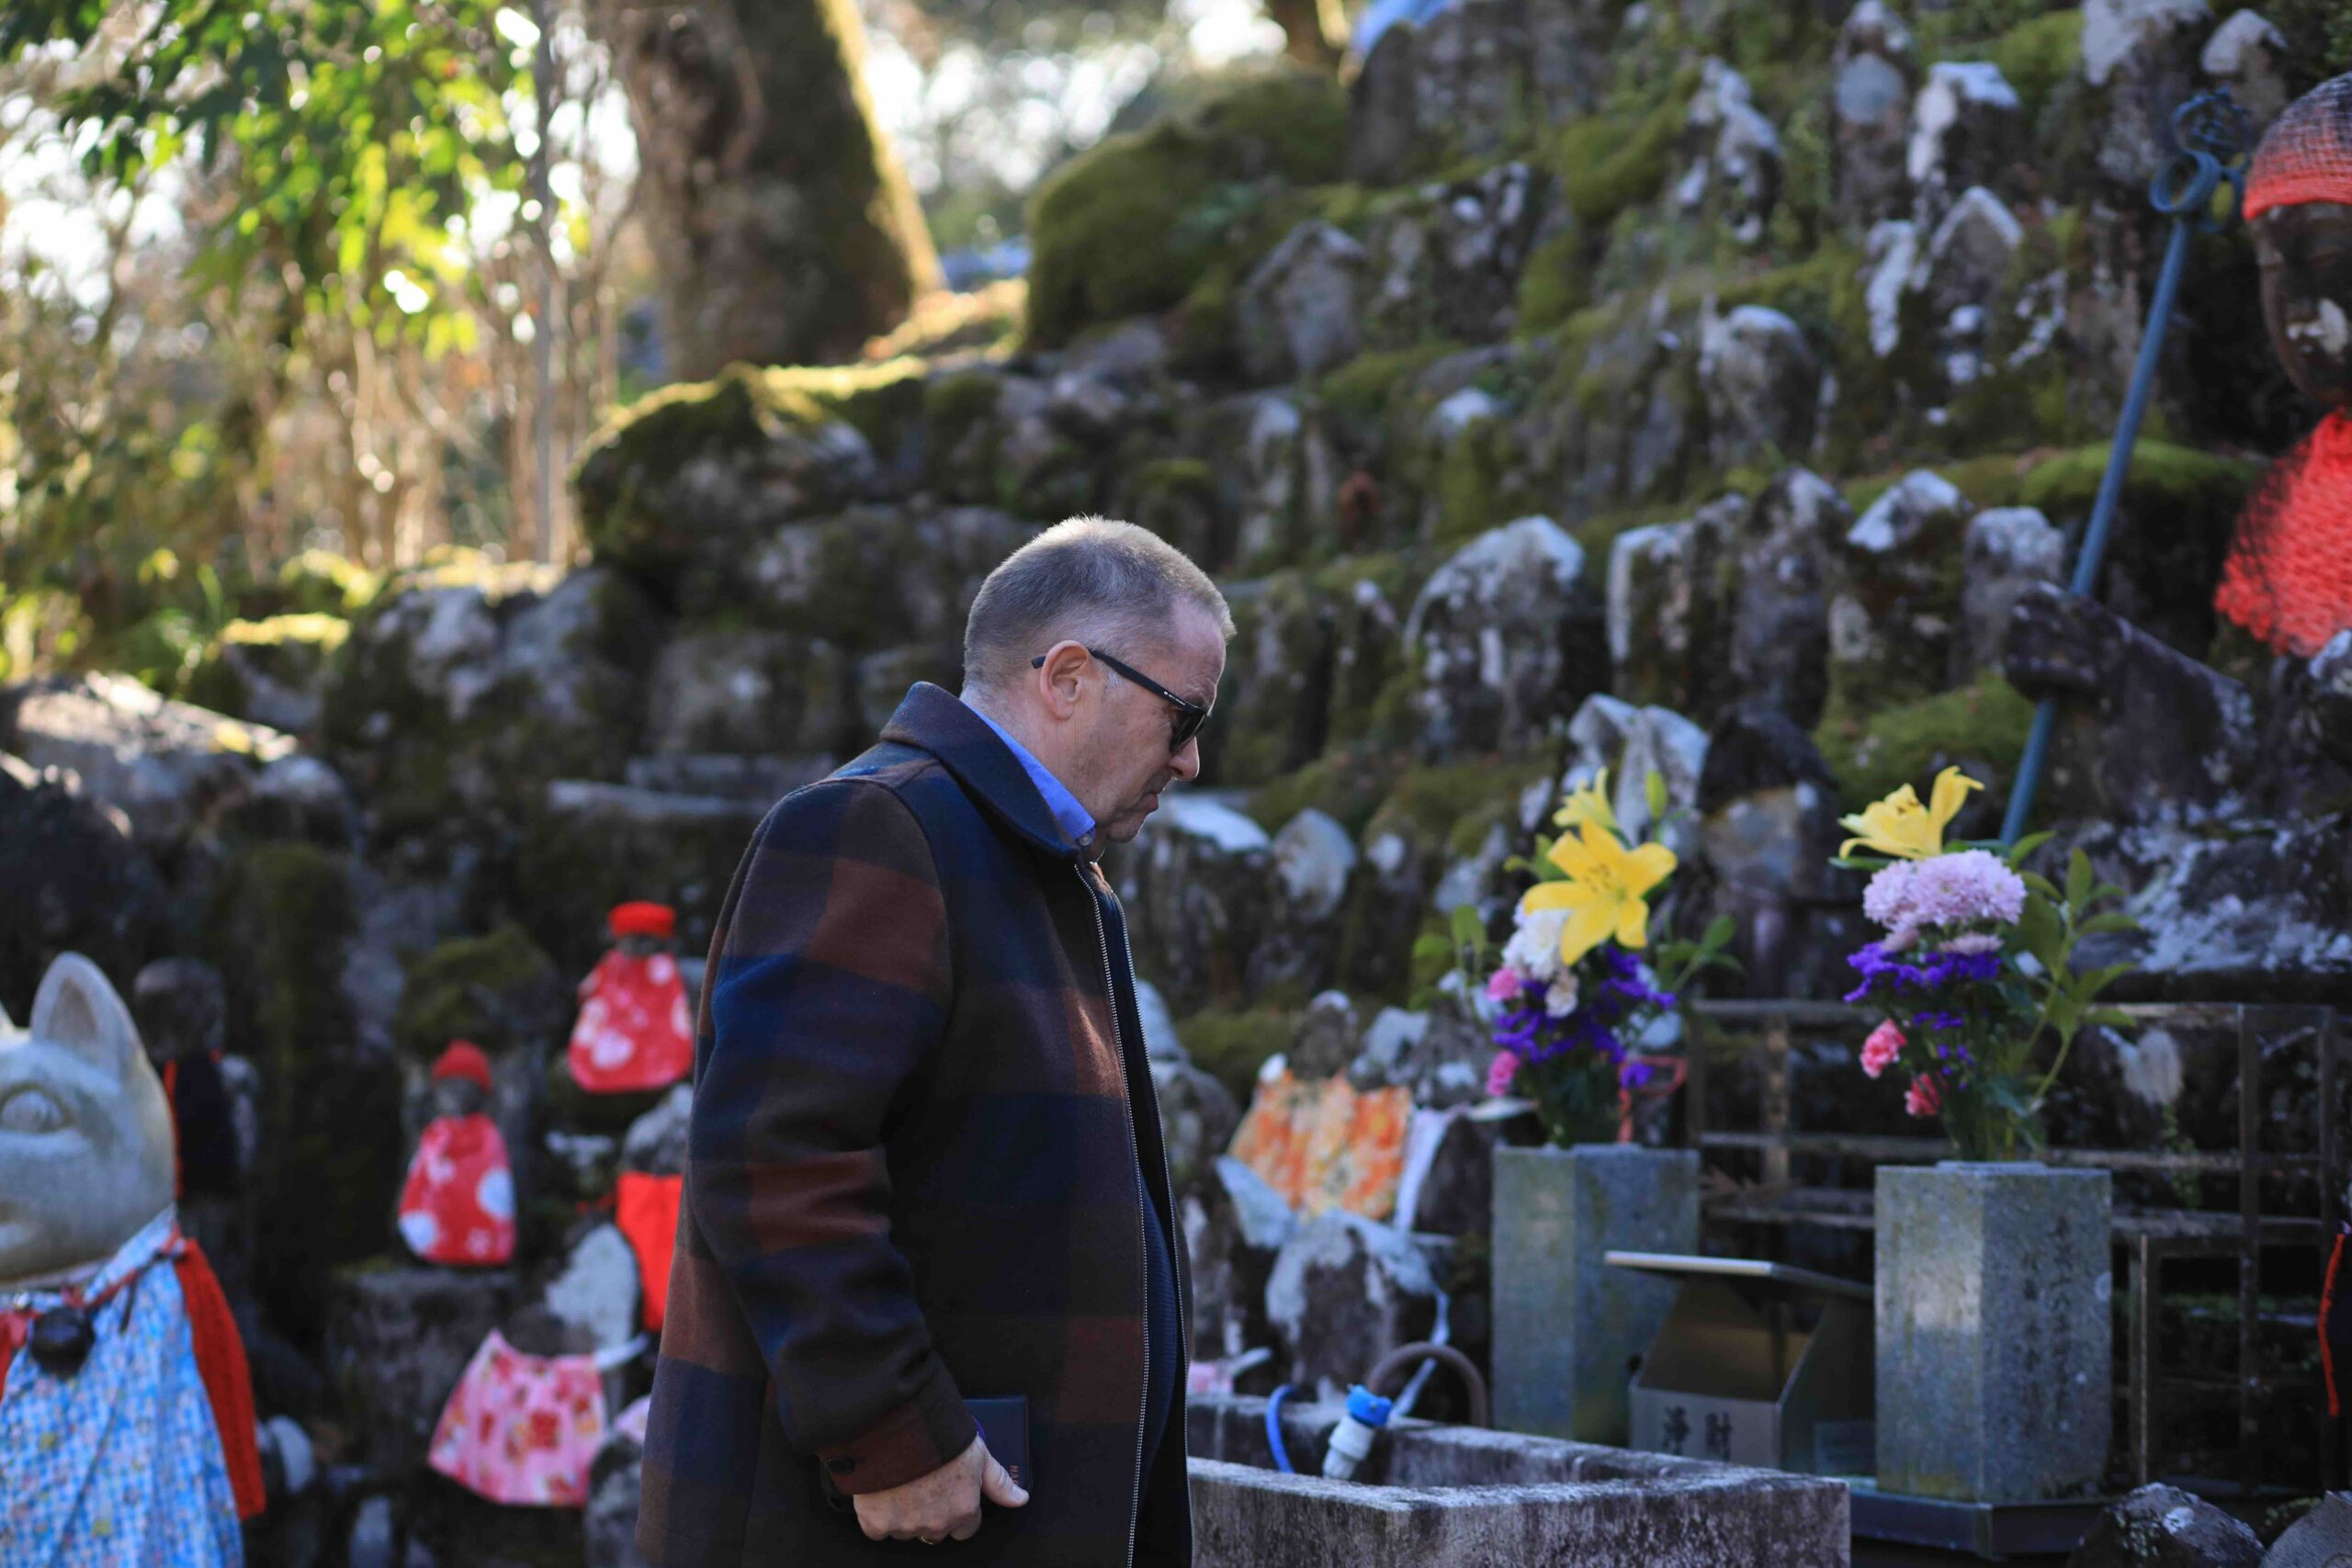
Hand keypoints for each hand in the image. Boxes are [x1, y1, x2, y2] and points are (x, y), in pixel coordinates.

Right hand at [853, 1434, 1028, 1543]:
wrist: (896, 1428)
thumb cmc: (939, 1437)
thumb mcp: (978, 1454)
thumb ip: (998, 1482)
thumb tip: (1020, 1499)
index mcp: (963, 1510)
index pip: (965, 1528)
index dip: (957, 1509)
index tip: (948, 1492)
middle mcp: (936, 1524)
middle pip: (936, 1531)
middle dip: (931, 1513)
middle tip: (923, 1483)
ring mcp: (905, 1526)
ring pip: (905, 1530)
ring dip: (903, 1513)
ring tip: (901, 1481)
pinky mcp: (875, 1523)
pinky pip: (877, 1529)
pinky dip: (876, 1514)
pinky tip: (880, 1490)